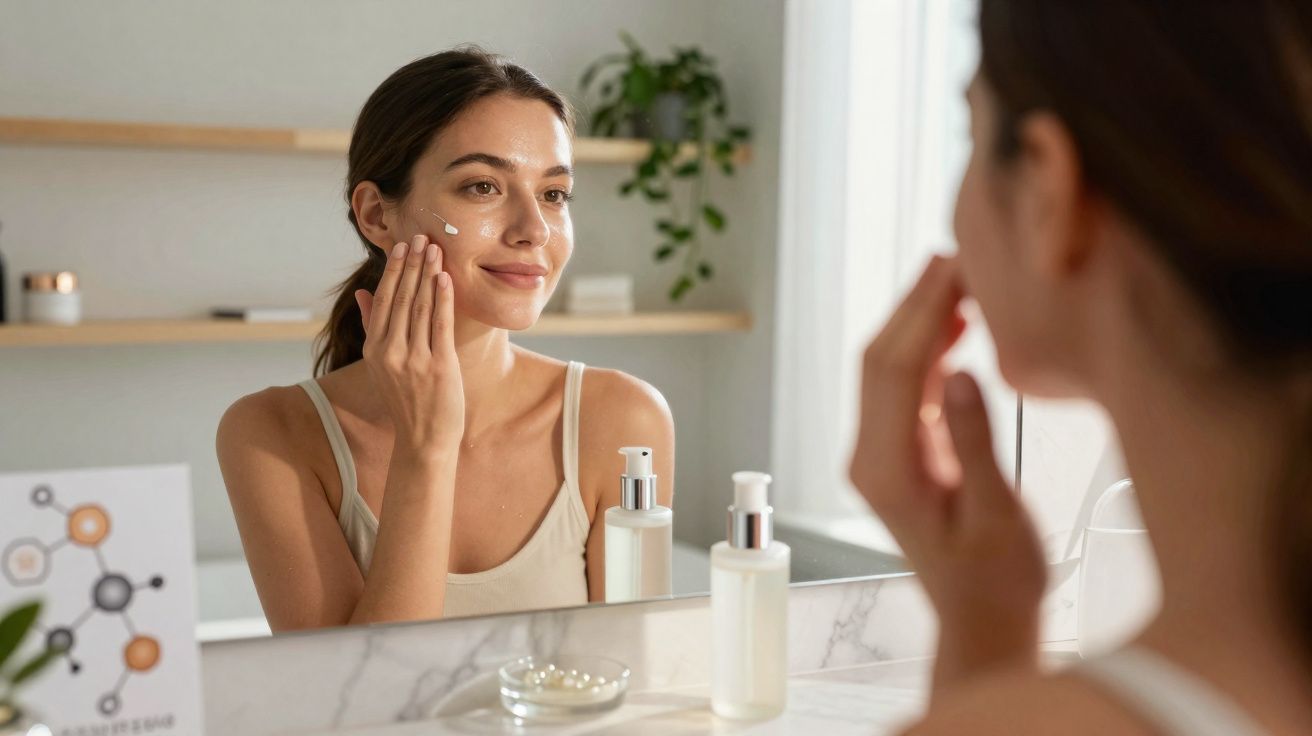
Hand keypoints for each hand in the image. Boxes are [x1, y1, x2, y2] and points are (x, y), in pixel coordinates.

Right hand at [355, 234, 464, 455]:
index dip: (394, 271)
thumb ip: (374, 327)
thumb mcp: (383, 365)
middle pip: (402, 298)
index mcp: (375, 350)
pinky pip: (440, 325)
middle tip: (421, 236)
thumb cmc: (407, 401)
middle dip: (412, 264)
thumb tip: (365, 293)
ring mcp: (414, 360)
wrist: (423, 440)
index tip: (402, 246)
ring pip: (420, 307)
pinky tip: (445, 278)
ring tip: (435, 249)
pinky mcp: (438, 366)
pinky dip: (442, 299)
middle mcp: (391, 352)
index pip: (384, 301)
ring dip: (428, 274)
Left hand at [848, 255, 1044, 685]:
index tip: (953, 267)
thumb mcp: (995, 513)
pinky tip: (956, 328)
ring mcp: (878, 455)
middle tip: (955, 256)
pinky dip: (926, 351)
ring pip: (887, 370)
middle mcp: (869, 458)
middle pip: (880, 361)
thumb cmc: (997, 581)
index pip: (894, 371)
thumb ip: (972, 441)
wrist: (982, 621)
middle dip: (915, 305)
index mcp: (886, 470)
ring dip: (919, 323)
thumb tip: (955, 371)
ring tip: (960, 279)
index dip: (922, 313)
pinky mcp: (897, 454)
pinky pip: (902, 388)